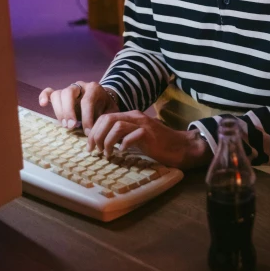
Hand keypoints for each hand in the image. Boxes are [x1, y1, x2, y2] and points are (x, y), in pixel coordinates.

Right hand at [39, 82, 118, 133]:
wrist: (104, 100)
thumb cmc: (107, 108)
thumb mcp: (111, 113)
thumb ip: (107, 120)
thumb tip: (100, 133)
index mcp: (94, 88)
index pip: (87, 101)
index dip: (86, 118)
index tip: (87, 133)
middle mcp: (80, 86)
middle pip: (68, 93)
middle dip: (68, 111)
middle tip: (72, 127)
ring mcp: (69, 89)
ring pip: (58, 94)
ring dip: (59, 111)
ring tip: (64, 125)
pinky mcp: (61, 94)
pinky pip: (49, 91)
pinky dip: (44, 96)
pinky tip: (43, 104)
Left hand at [86, 110, 211, 169]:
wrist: (179, 147)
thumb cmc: (156, 145)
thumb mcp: (135, 137)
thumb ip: (121, 135)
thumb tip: (101, 142)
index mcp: (130, 116)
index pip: (105, 117)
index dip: (94, 131)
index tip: (90, 146)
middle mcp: (135, 116)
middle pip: (108, 119)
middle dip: (96, 135)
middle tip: (95, 150)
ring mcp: (143, 124)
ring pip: (117, 125)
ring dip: (107, 141)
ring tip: (107, 154)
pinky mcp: (149, 134)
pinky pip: (131, 136)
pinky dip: (123, 145)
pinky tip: (123, 153)